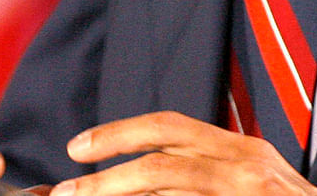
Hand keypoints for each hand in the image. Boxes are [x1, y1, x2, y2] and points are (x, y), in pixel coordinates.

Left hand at [51, 111, 316, 195]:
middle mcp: (248, 164)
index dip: (120, 133)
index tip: (79, 147)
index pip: (171, 128)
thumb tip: (139, 183)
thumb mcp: (252, 187)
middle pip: (164, 151)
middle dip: (108, 162)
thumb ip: (206, 177)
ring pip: (169, 180)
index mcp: (243, 151)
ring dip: (116, 190)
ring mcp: (251, 191)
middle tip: (64, 185)